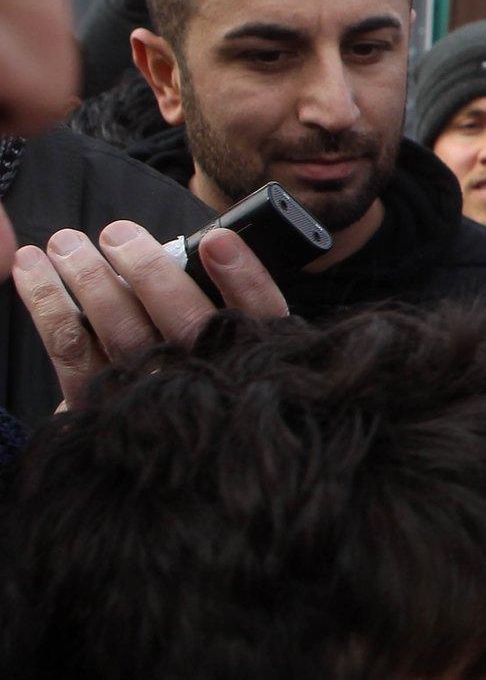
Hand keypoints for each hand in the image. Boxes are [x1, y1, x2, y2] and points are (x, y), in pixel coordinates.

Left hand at [12, 220, 288, 409]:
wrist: (158, 447)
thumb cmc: (194, 370)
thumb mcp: (233, 341)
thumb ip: (221, 298)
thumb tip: (191, 246)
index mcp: (252, 357)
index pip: (260, 312)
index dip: (242, 276)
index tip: (217, 240)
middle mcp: (206, 381)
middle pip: (184, 322)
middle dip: (148, 272)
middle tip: (116, 232)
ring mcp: (151, 395)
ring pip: (122, 331)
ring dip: (90, 280)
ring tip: (66, 242)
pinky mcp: (98, 402)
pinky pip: (70, 347)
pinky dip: (47, 302)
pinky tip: (30, 265)